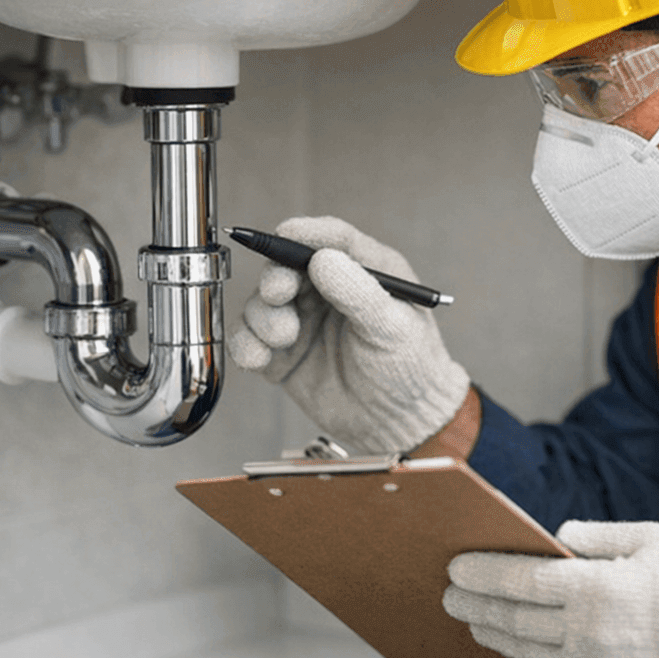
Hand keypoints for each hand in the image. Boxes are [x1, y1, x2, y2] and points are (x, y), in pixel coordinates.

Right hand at [227, 216, 469, 453]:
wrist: (399, 424)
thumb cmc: (411, 371)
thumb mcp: (392, 329)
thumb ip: (359, 293)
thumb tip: (323, 258)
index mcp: (368, 273)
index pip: (334, 240)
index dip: (307, 233)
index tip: (286, 233)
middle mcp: (332, 291)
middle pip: (289, 266)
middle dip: (277, 277)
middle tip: (278, 293)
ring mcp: (305, 321)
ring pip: (264, 302)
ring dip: (263, 315)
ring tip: (284, 337)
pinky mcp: (285, 354)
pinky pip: (252, 339)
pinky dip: (247, 344)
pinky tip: (259, 357)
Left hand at [445, 520, 658, 657]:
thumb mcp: (648, 537)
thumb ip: (596, 535)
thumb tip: (557, 534)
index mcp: (593, 588)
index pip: (518, 581)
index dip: (481, 575)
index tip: (455, 569)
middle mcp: (587, 633)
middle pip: (514, 621)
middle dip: (476, 608)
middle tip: (450, 599)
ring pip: (531, 657)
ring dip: (500, 640)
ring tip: (481, 627)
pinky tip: (526, 656)